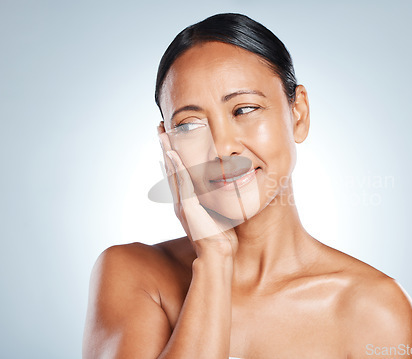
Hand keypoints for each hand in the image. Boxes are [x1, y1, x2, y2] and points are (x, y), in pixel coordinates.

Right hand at [157, 122, 238, 258]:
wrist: (218, 253)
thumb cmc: (221, 236)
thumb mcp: (218, 212)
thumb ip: (216, 199)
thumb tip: (227, 186)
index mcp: (186, 200)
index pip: (177, 173)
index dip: (172, 155)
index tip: (170, 139)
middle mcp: (180, 199)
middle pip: (170, 167)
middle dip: (165, 147)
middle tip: (159, 128)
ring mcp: (181, 202)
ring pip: (172, 170)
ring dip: (166, 150)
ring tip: (161, 133)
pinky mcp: (187, 205)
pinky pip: (180, 181)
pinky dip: (175, 166)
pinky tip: (172, 153)